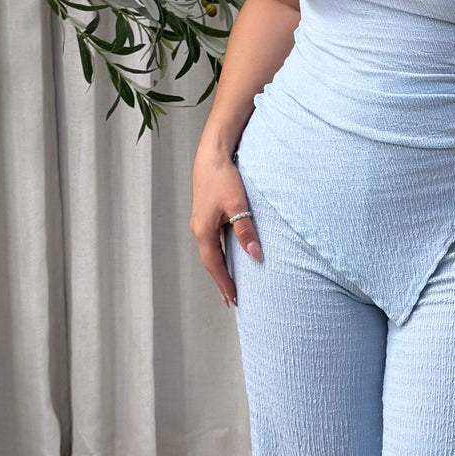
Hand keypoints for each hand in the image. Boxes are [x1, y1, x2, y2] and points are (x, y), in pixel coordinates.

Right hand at [191, 144, 261, 307]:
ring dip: (220, 267)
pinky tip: (229, 256)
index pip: (214, 265)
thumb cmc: (223, 178)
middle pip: (211, 261)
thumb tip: (255, 255)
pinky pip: (214, 241)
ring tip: (230, 283)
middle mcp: (199, 229)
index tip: (233, 300)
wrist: (212, 155)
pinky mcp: (207, 214)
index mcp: (203, 231)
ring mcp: (201, 222)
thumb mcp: (238, 205)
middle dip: (221, 280)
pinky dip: (221, 253)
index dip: (224, 283)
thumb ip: (246, 231)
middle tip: (231, 299)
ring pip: (212, 251)